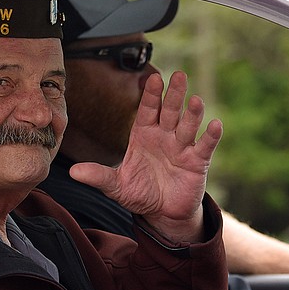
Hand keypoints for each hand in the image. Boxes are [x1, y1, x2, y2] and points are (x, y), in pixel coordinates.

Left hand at [69, 71, 221, 242]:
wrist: (162, 213)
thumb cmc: (139, 193)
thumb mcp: (116, 186)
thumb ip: (98, 176)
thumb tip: (73, 172)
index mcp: (144, 134)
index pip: (148, 110)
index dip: (151, 95)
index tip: (154, 78)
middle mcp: (165, 136)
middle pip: (170, 111)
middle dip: (174, 95)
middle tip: (179, 75)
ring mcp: (182, 147)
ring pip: (188, 125)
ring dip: (193, 113)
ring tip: (196, 100)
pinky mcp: (197, 162)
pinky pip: (205, 146)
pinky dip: (211, 136)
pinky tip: (215, 124)